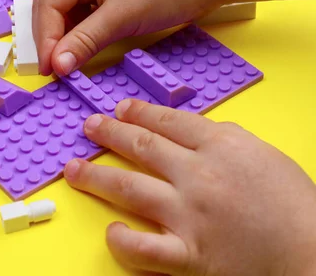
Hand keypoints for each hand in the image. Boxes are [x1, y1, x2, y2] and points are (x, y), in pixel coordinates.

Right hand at [32, 0, 219, 75]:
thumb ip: (85, 41)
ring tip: (65, 60)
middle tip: (53, 67)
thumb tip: (58, 64)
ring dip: (62, 35)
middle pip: (50, 5)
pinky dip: (77, 31)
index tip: (50, 68)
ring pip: (63, 10)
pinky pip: (80, 11)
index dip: (46, 39)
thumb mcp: (122, 17)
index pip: (49, 4)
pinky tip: (80, 47)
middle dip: (49, 37)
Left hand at [64, 99, 315, 274]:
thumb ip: (223, 140)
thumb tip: (190, 132)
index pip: (168, 121)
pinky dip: (122, 240)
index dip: (138, 112)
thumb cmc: (295, 206)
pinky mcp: (190, 256)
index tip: (120, 109)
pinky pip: (143, 248)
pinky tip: (112, 232)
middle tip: (90, 126)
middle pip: (142, 146)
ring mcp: (190, 216)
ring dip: (96, 177)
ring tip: (73, 168)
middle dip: (110, 133)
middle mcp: (200, 176)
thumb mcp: (263, 155)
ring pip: (130, 189)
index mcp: (221, 146)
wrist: (315, 253)